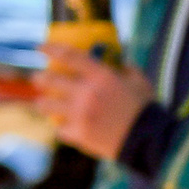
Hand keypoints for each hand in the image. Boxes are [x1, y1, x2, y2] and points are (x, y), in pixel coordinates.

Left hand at [37, 51, 156, 160]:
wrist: (150, 141)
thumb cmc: (146, 109)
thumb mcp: (141, 82)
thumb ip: (127, 69)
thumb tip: (118, 60)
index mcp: (101, 76)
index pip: (69, 56)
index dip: (51, 49)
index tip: (39, 47)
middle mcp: (86, 93)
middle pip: (49, 80)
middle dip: (40, 78)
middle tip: (39, 79)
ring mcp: (79, 115)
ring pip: (45, 106)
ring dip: (43, 104)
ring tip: (44, 104)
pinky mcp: (79, 134)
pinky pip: (60, 129)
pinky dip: (63, 128)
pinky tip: (66, 129)